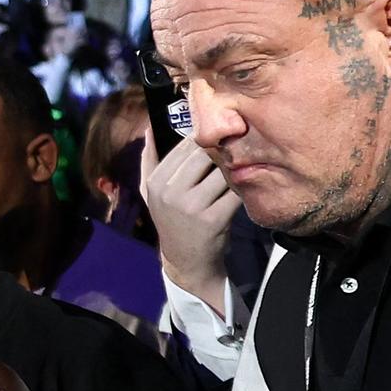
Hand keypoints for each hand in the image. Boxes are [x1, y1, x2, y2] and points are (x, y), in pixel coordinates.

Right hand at [142, 138, 242, 312]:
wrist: (186, 262)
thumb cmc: (171, 220)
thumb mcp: (150, 193)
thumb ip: (148, 160)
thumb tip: (150, 127)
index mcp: (156, 182)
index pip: (186, 145)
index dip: (206, 140)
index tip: (217, 142)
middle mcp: (171, 192)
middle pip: (206, 154)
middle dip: (222, 152)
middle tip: (233, 155)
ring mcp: (192, 206)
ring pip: (223, 170)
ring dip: (234, 169)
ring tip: (237, 173)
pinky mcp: (215, 218)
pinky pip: (235, 191)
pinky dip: (242, 188)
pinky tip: (241, 190)